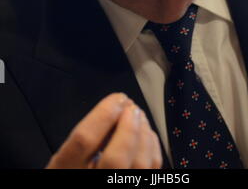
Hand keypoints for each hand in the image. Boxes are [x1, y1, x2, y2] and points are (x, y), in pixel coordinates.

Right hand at [45, 93, 162, 168]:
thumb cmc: (74, 172)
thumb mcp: (67, 156)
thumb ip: (86, 137)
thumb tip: (115, 111)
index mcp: (65, 170)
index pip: (84, 141)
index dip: (104, 114)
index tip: (117, 98)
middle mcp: (91, 184)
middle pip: (115, 159)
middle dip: (128, 127)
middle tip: (131, 106)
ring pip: (139, 168)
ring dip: (144, 135)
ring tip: (138, 116)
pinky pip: (152, 173)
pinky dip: (152, 149)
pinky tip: (146, 135)